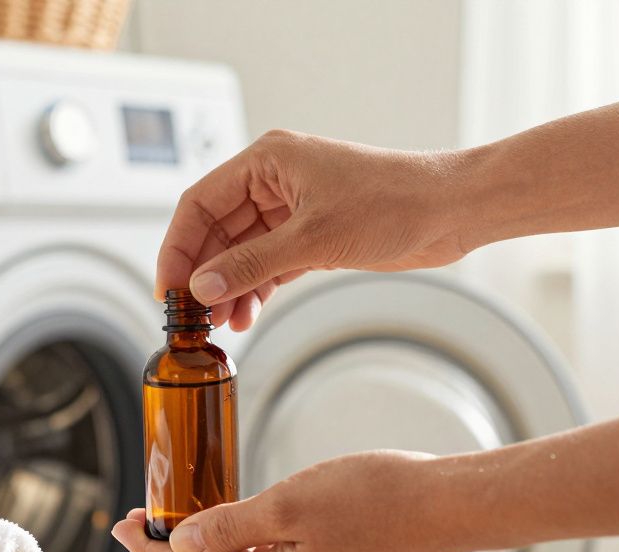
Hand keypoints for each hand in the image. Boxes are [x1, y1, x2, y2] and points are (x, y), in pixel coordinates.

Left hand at [112, 451, 469, 551]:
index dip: (150, 547)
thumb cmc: (376, 500)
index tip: (120, 524)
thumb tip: (180, 540)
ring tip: (172, 517)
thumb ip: (230, 525)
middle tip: (136, 518)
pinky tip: (227, 522)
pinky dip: (236, 543)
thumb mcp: (288, 504)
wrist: (445, 506)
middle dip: (168, 547)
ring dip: (201, 544)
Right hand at [156, 130, 470, 329]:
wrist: (451, 210)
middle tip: (191, 315)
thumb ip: (251, 264)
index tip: (168, 288)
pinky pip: (267, 263)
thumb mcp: (313, 238)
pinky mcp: (312, 235)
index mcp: (267, 161)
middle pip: (216, 229)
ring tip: (219, 323)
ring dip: (228, 286)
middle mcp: (274, 181)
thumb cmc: (395, 202)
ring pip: (240, 250)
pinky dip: (254, 288)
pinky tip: (246, 314)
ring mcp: (293, 209)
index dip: (178, 246)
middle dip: (203, 273)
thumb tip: (203, 287)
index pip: (200, 203)